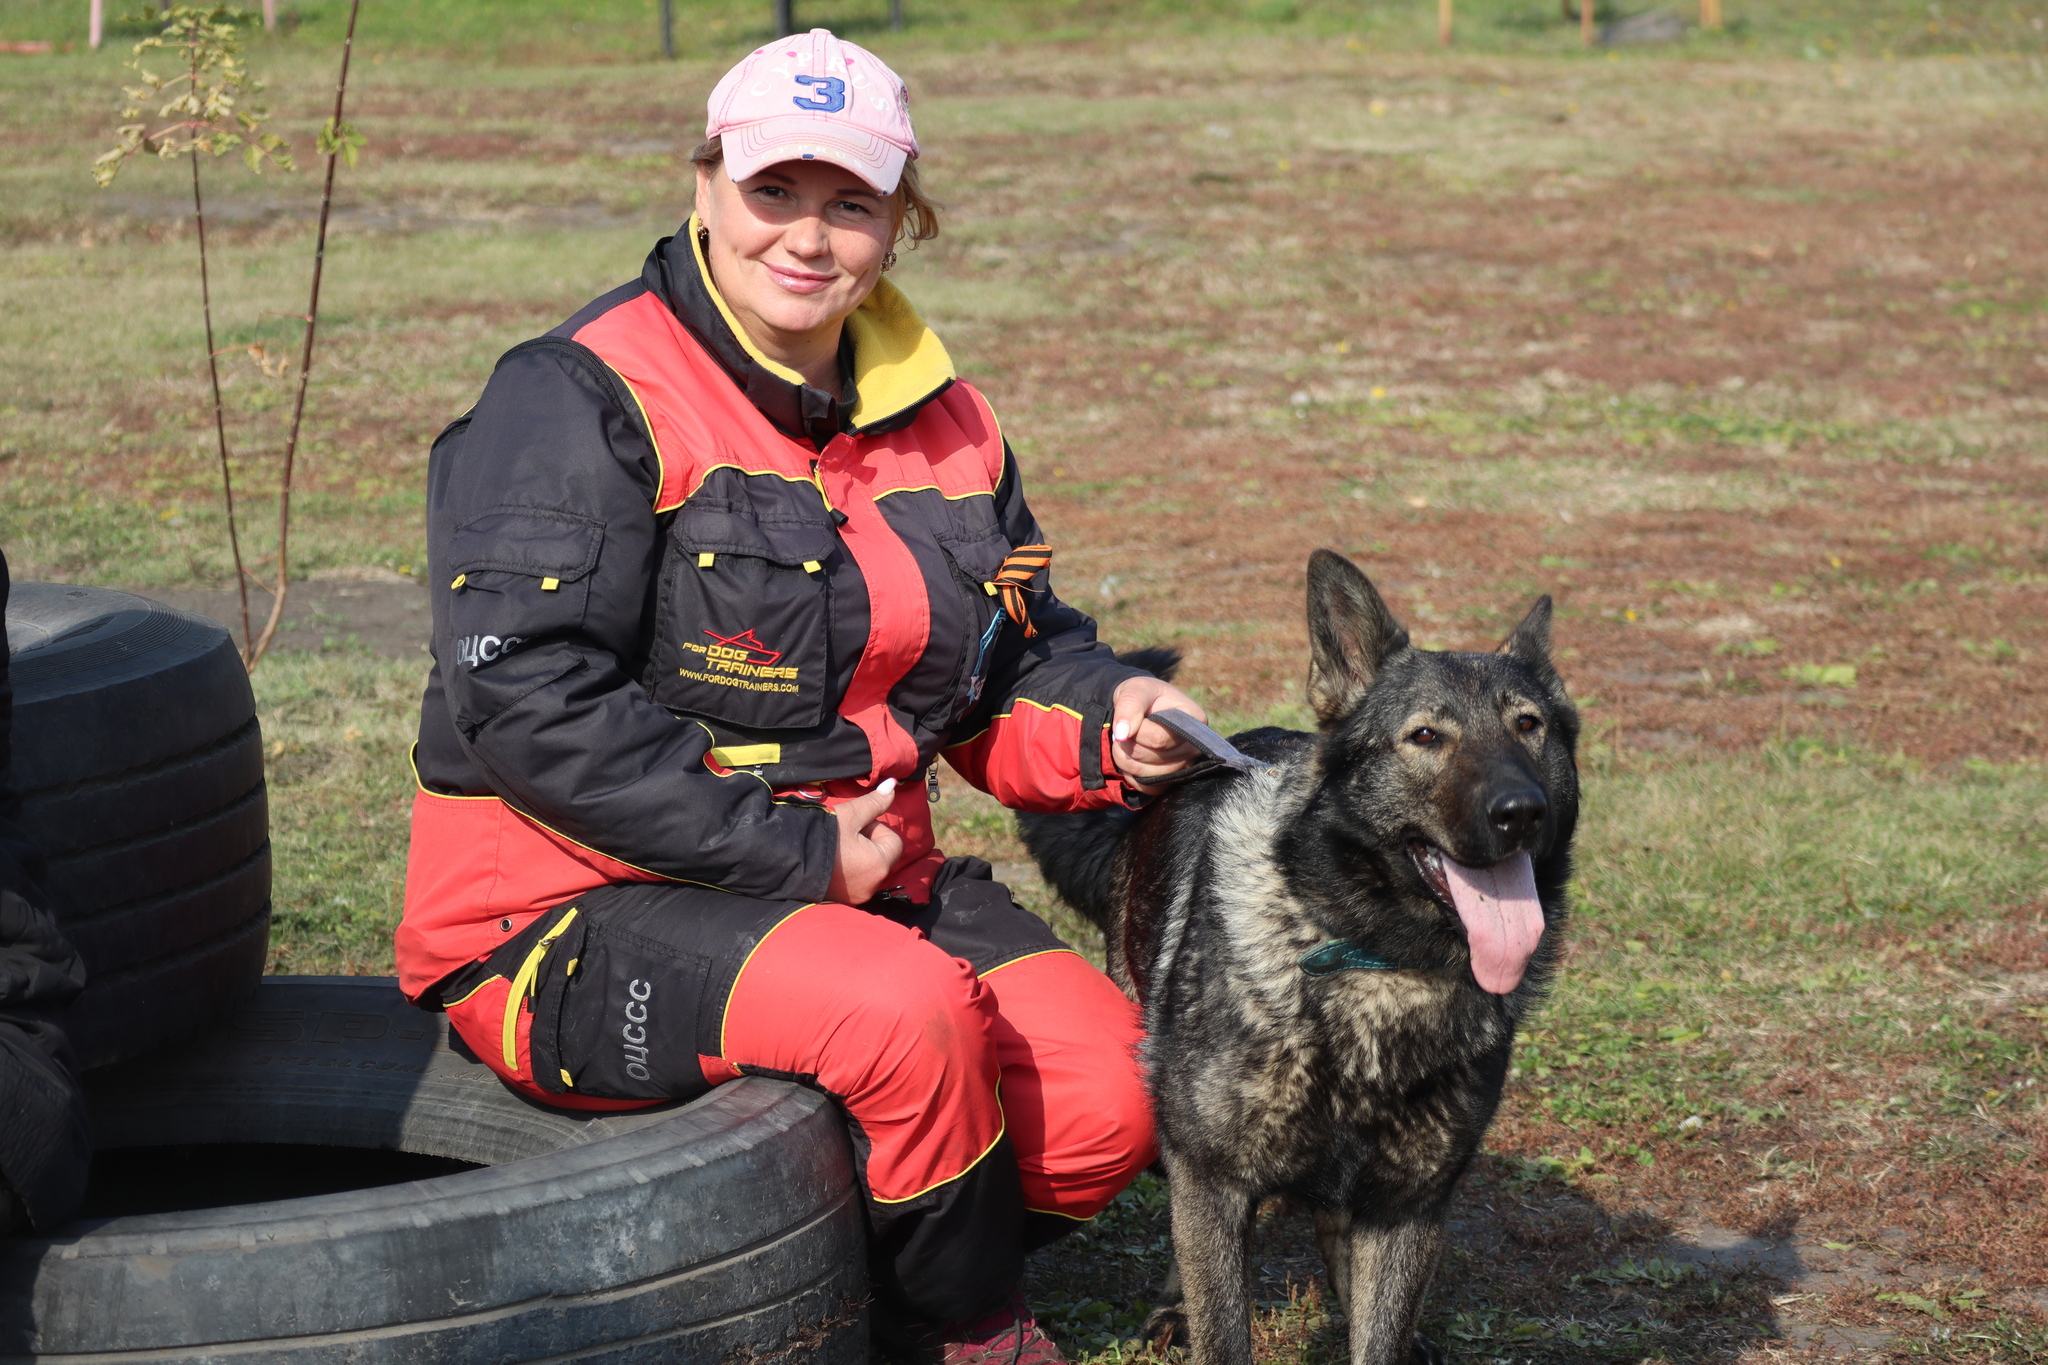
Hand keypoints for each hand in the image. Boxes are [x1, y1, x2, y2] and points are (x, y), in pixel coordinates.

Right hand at [826, 778, 904, 904]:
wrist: (786, 859)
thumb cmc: (822, 835)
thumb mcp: (851, 814)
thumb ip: (875, 802)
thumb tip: (893, 785)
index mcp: (879, 865)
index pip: (894, 841)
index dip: (876, 828)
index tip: (856, 825)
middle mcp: (873, 885)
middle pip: (882, 856)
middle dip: (868, 842)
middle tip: (845, 834)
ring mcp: (857, 896)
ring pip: (869, 868)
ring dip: (859, 855)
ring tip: (837, 847)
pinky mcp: (842, 901)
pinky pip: (856, 881)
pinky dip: (849, 869)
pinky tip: (832, 860)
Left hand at [1110, 676, 1207, 791]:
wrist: (1143, 708)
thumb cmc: (1143, 695)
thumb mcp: (1135, 689)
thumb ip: (1129, 705)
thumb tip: (1122, 734)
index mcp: (1194, 720)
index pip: (1160, 739)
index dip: (1137, 732)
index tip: (1130, 719)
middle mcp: (1195, 746)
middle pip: (1155, 757)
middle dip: (1128, 745)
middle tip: (1123, 731)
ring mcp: (1186, 766)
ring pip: (1150, 775)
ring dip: (1126, 760)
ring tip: (1126, 743)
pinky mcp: (1173, 779)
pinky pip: (1149, 787)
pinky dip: (1132, 775)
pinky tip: (1131, 758)